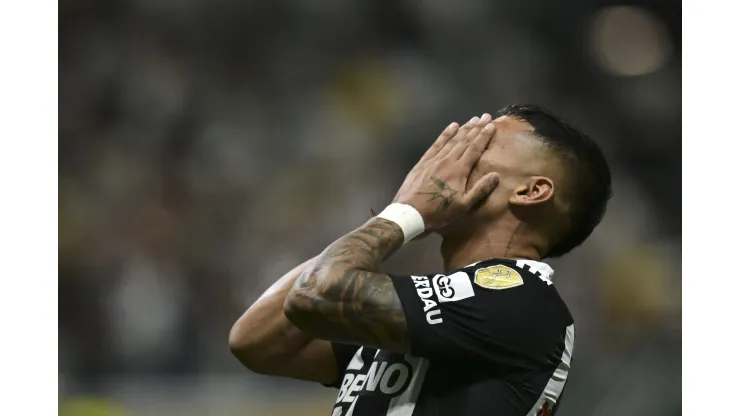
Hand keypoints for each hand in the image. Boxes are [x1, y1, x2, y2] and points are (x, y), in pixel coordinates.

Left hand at [392, 114, 499, 231]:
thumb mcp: (463, 206)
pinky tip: (452, 126)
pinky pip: (436, 144)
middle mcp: (448, 160)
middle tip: (485, 116)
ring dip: (464, 128)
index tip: (492, 125)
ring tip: (473, 119)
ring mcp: (435, 159)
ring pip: (452, 140)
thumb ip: (480, 189)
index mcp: (459, 170)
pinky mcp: (423, 161)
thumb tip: (496, 175)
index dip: (484, 136)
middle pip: (465, 141)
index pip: (475, 149)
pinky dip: (445, 134)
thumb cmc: (439, 212)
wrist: (410, 212)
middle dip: (477, 128)